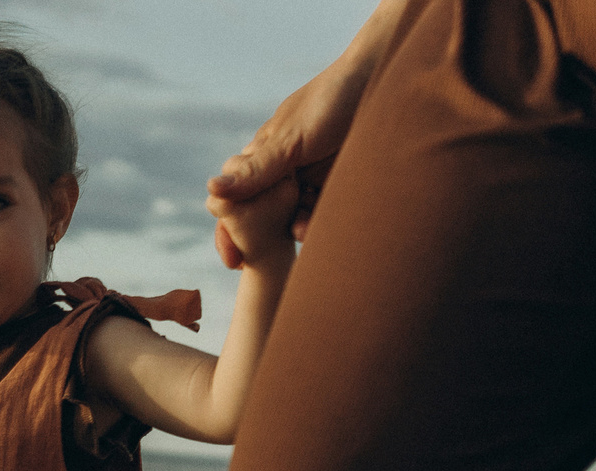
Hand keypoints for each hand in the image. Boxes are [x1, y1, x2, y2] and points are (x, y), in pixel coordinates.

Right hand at [205, 17, 385, 259]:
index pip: (237, 194)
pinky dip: (316, 222)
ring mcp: (311, 176)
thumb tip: (212, 191)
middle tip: (253, 264)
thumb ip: (256, 171)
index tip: (233, 259)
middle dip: (257, 239)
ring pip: (293, 215)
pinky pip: (321, 211)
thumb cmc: (331, 101)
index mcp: (265, 152)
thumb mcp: (290, 140)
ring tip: (299, 232)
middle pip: (262, 212)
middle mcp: (285, 166)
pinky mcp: (338, 182)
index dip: (230, 227)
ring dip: (292, 227)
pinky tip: (315, 228)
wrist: (384, 81)